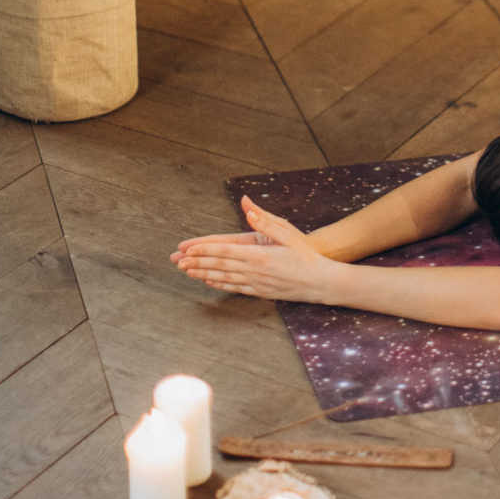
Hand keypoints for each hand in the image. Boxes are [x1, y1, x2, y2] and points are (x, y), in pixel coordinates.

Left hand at [175, 196, 336, 302]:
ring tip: (187, 272)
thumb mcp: (288, 234)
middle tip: (178, 262)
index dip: (204, 250)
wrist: (322, 282)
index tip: (188, 249)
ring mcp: (257, 284)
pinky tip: (209, 282)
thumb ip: (265, 221)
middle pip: (220, 266)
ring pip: (224, 278)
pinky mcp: (261, 292)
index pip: (225, 252)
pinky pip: (235, 288)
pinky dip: (219, 284)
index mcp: (260, 256)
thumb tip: (248, 206)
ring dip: (203, 274)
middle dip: (197, 263)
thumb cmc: (307, 256)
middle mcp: (255, 271)